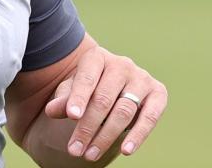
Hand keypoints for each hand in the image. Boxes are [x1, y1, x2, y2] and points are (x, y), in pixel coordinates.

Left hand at [44, 46, 166, 161]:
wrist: (111, 84)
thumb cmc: (87, 88)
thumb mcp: (72, 91)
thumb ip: (64, 100)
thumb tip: (52, 111)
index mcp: (97, 57)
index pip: (87, 78)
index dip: (79, 97)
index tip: (71, 117)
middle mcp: (122, 64)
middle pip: (104, 99)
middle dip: (88, 127)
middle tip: (74, 150)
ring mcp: (142, 78)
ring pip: (124, 111)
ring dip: (106, 136)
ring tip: (90, 155)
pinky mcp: (158, 93)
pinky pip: (150, 117)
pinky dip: (138, 135)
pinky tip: (125, 151)